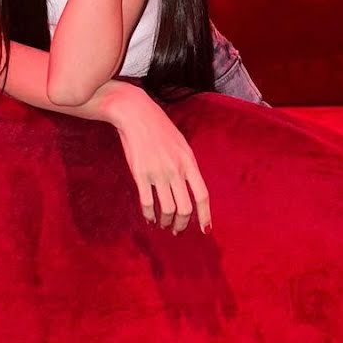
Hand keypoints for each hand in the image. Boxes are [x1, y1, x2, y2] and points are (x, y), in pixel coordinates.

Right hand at [101, 83, 211, 234]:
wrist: (136, 114)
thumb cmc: (159, 128)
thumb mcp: (181, 145)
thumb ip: (187, 166)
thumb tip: (190, 190)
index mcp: (189, 161)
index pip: (202, 195)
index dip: (205, 215)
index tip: (205, 229)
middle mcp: (176, 169)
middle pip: (185, 208)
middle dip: (182, 224)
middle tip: (177, 229)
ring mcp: (158, 172)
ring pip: (167, 209)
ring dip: (166, 221)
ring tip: (163, 224)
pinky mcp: (140, 174)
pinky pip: (147, 203)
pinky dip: (150, 215)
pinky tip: (150, 218)